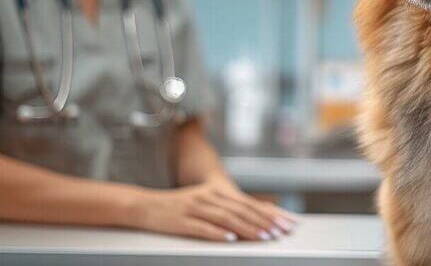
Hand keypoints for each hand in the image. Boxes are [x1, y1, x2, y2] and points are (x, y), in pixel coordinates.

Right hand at [128, 176, 298, 241]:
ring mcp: (195, 207)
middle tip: (280, 232)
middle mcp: (209, 196)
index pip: (248, 204)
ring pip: (227, 218)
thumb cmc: (176, 208)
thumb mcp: (203, 202)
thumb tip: (250, 221)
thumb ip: (225, 209)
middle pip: (242, 210)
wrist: (144, 206)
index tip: (285, 223)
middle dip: (264, 222)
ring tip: (262, 237)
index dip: (269, 213)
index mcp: (216, 191)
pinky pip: (203, 228)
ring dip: (247, 228)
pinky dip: (218, 234)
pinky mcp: (182, 220)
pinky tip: (230, 240)